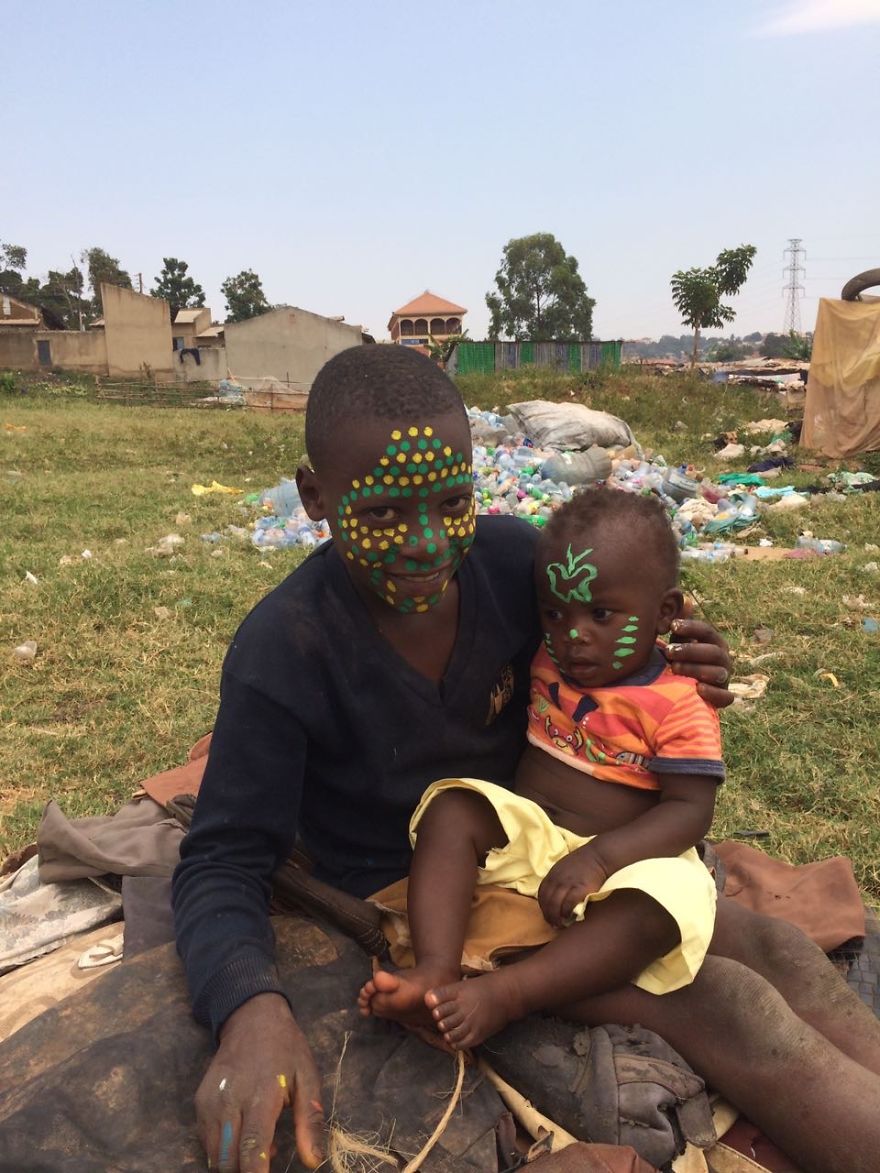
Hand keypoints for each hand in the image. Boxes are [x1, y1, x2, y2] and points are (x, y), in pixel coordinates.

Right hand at [195, 993, 324, 1171]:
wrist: (252, 1018)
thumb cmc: (286, 1049)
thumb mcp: (307, 1078)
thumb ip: (310, 1121)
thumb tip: (314, 1161)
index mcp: (261, 1095)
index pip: (253, 1147)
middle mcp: (229, 1100)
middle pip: (228, 1159)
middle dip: (244, 1172)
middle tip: (265, 1163)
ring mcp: (210, 1101)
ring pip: (213, 1155)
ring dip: (233, 1162)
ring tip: (257, 1146)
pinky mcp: (199, 1102)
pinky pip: (206, 1141)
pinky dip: (221, 1149)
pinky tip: (241, 1135)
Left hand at [538, 845, 609, 927]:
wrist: (598, 856)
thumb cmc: (583, 862)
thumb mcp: (564, 868)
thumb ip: (558, 880)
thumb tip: (555, 895)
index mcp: (552, 874)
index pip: (542, 893)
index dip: (543, 906)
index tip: (547, 914)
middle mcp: (557, 879)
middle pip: (547, 901)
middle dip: (548, 915)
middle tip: (552, 924)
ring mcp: (567, 884)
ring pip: (555, 904)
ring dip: (556, 917)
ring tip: (560, 924)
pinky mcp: (580, 888)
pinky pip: (568, 904)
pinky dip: (566, 912)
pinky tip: (569, 916)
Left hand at [663, 614, 733, 708]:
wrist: (686, 689)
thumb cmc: (682, 659)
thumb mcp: (680, 641)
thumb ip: (681, 626)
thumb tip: (686, 601)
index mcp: (714, 642)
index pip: (707, 631)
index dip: (691, 628)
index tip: (673, 626)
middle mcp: (723, 658)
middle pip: (713, 652)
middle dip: (690, 651)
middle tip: (669, 651)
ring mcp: (725, 678)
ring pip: (718, 673)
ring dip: (695, 670)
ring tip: (674, 668)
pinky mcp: (723, 697)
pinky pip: (724, 697)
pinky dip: (713, 694)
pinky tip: (698, 688)